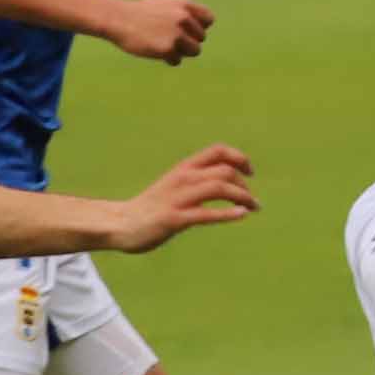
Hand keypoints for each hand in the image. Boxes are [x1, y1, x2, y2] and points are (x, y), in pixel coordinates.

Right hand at [108, 0, 214, 63]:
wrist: (119, 20)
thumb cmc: (140, 12)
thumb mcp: (164, 3)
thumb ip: (183, 12)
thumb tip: (203, 23)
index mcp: (184, 5)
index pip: (208, 19)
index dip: (200, 27)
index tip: (188, 31)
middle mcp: (183, 18)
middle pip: (201, 38)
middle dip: (188, 41)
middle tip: (171, 40)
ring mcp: (177, 34)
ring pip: (194, 51)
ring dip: (182, 52)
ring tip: (166, 47)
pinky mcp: (168, 49)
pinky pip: (177, 60)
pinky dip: (169, 60)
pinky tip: (157, 52)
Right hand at [109, 145, 257, 251]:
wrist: (121, 224)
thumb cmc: (151, 207)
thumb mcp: (174, 184)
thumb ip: (195, 179)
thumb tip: (224, 180)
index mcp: (183, 168)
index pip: (218, 150)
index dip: (240, 158)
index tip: (250, 173)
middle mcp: (183, 178)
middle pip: (224, 170)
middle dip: (244, 184)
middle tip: (251, 200)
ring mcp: (178, 198)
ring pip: (219, 187)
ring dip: (243, 196)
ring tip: (253, 207)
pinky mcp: (174, 219)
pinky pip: (207, 214)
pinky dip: (229, 213)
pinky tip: (243, 215)